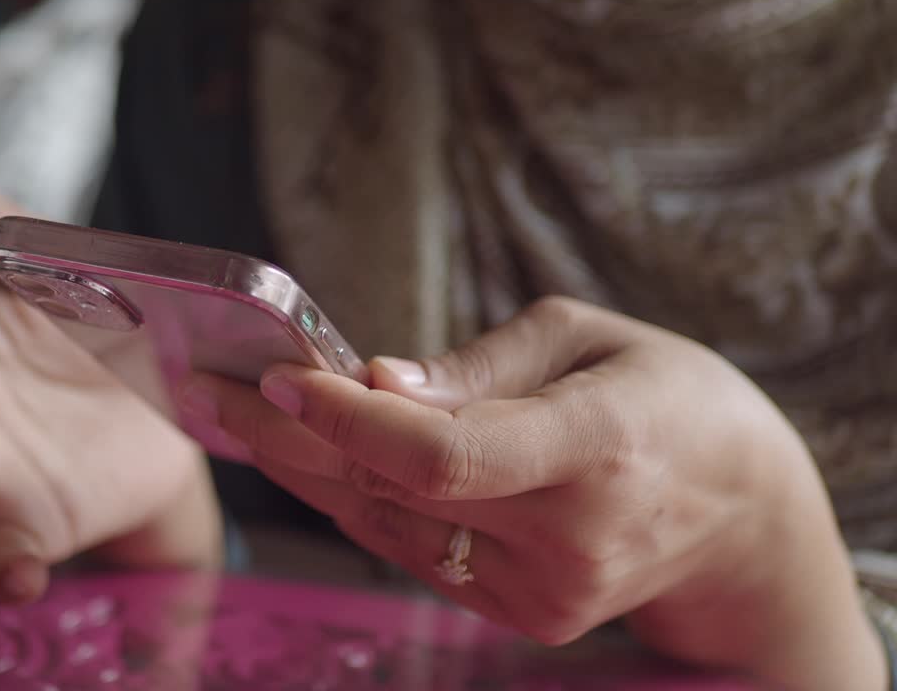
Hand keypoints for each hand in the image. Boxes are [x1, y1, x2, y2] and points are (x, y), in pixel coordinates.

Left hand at [184, 296, 885, 689]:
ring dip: (306, 469)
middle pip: (394, 493)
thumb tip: (376, 382)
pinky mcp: (525, 614)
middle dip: (292, 437)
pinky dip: (357, 499)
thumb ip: (477, 369)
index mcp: (596, 445)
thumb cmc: (664, 395)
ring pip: (387, 526)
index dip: (348, 420)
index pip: (444, 453)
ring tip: (238, 414)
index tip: (278, 375)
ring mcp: (545, 591)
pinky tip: (307, 456)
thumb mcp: (585, 338)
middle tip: (216, 388)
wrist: (738, 509)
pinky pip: (412, 549)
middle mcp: (569, 535)